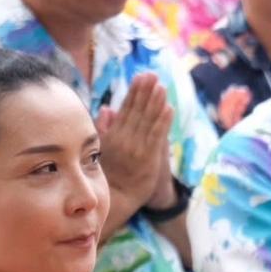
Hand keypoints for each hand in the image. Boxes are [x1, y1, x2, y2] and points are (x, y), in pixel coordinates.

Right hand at [97, 74, 173, 230]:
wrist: (117, 197)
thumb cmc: (109, 173)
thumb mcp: (101, 148)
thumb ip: (105, 128)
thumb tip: (107, 108)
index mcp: (113, 135)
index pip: (125, 109)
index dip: (134, 92)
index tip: (141, 77)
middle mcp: (124, 138)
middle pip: (137, 111)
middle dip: (145, 91)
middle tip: (152, 74)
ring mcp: (137, 147)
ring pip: (147, 120)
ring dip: (155, 102)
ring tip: (161, 86)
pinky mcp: (149, 157)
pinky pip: (157, 135)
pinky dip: (162, 121)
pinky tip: (169, 108)